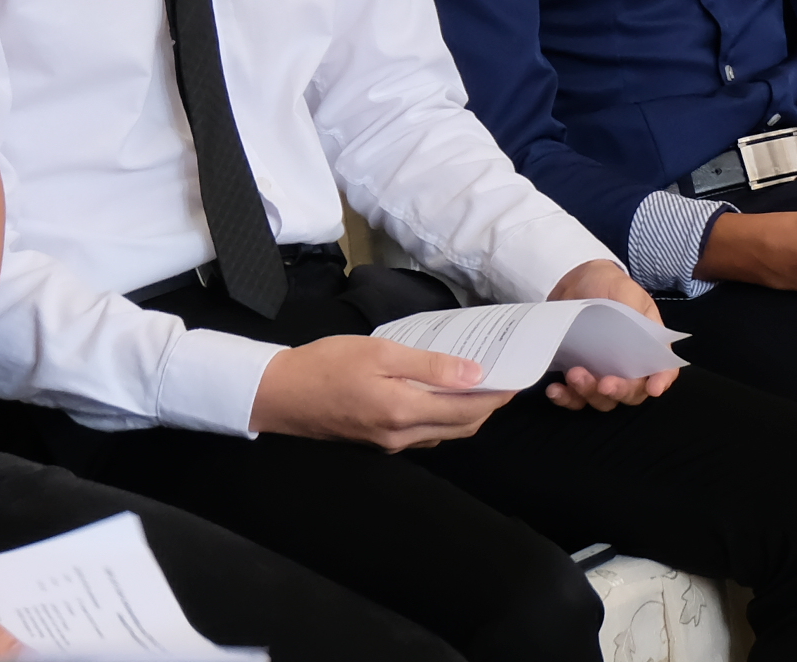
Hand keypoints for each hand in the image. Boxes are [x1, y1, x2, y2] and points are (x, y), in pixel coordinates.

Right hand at [247, 334, 515, 451]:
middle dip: (488, 406)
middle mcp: (401, 436)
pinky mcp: (378, 441)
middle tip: (505, 377)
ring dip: (467, 413)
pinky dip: (443, 417)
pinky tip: (444, 394)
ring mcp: (389, 443)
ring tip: (480, 382)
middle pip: (461, 426)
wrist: (279, 394)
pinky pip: (424, 435)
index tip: (518, 377)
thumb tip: (475, 373)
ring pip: (444, 434)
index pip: (467, 410)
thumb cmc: (327, 364)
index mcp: (404, 412)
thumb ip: (429, 365)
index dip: (497, 395)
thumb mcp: (380, 352)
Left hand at [539, 258, 678, 411]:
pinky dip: (566, 399)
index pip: (662, 370)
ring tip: (574, 374)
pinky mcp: (577, 378)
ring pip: (602, 400)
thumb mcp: (626, 293)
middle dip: (620, 392)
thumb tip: (639, 344)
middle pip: (632, 393)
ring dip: (589, 394)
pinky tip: (555, 389)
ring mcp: (601, 374)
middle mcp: (627, 366)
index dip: (661, 382)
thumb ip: (635, 317)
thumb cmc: (607, 285)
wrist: (573, 281)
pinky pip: (574, 399)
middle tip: (604, 384)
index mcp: (647, 345)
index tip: (652, 388)